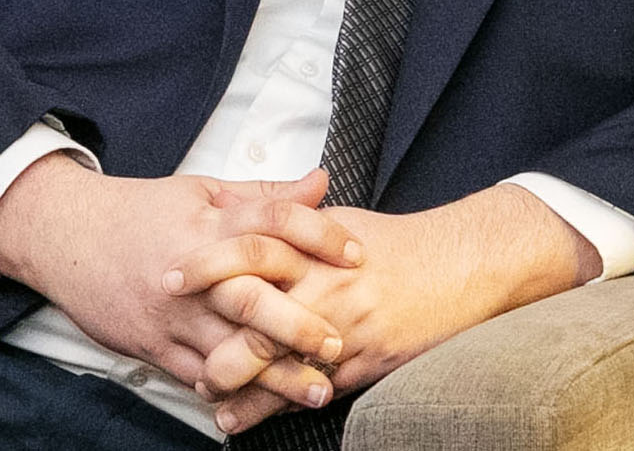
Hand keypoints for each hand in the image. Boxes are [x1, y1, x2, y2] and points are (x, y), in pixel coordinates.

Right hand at [0, 154, 364, 401]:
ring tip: (316, 391)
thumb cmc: (142, 212)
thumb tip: (321, 180)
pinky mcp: (153, 347)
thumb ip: (265, 193)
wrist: (68, 238)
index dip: (321, 235)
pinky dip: (230, 392)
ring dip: (275, 376)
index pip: (276, 223)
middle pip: (254, 299)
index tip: (358, 253)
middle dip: (300, 326)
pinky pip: (196, 376)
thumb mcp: (204, 190)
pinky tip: (260, 405)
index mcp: (211, 225)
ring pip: (229, 351)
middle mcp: (194, 275)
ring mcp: (172, 317)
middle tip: (340, 344)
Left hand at [170, 182, 599, 433]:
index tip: (170, 276)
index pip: (250, 251)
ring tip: (205, 393)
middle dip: (209, 334)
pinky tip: (240, 418)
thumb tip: (250, 215)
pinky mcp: (360, 361)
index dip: (207, 265)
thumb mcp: (344, 222)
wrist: (463, 266)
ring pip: (273, 361)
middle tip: (176, 347)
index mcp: (317, 245)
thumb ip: (296, 222)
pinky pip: (305, 390)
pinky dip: (269, 407)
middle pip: (252, 313)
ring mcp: (341, 327)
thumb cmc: (401, 245)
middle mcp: (324, 285)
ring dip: (233, 382)